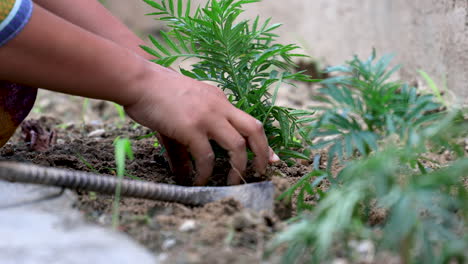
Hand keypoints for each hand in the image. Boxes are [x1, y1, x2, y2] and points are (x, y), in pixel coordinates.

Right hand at [125, 64, 277, 184]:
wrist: (137, 81)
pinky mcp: (191, 127)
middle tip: (261, 173)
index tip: (272, 159)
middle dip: (263, 154)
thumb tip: (185, 174)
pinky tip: (198, 181)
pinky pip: (206, 156)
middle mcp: (219, 106)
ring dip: (238, 168)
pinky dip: (205, 172)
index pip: (249, 121)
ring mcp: (207, 116)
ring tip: (232, 183)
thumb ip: (186, 147)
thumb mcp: (180, 118)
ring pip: (237, 145)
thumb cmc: (155, 96)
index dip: (263, 142)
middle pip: (254, 130)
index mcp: (220, 100)